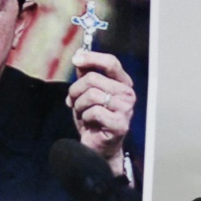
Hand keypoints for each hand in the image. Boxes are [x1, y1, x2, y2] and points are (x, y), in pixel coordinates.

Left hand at [66, 51, 134, 175]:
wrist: (97, 146)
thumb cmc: (93, 119)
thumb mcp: (86, 92)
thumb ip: (86, 73)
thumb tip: (80, 53)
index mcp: (122, 83)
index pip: (111, 62)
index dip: (92, 58)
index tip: (76, 59)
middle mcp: (128, 94)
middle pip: (94, 78)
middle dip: (76, 90)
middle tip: (73, 101)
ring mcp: (126, 109)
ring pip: (92, 94)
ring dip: (79, 104)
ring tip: (81, 113)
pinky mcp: (120, 124)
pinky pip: (94, 111)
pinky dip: (85, 117)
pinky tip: (89, 123)